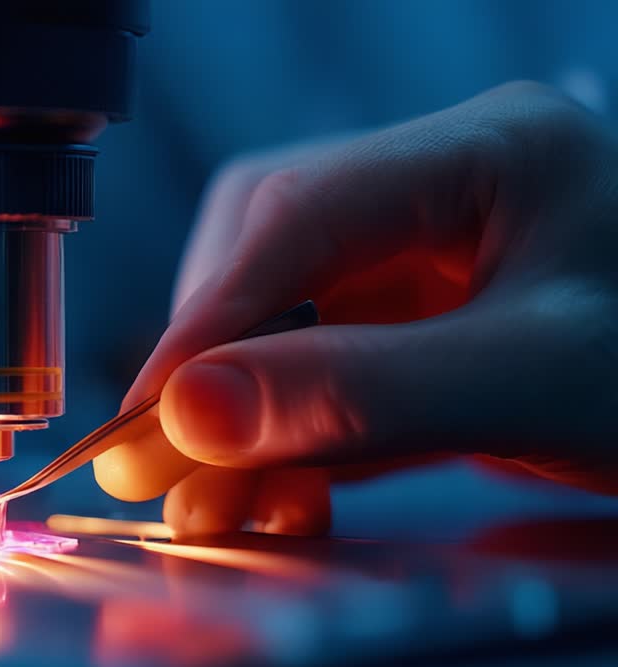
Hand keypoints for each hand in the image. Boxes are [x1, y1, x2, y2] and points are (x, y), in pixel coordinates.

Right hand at [94, 81, 617, 536]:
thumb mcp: (538, 385)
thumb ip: (364, 397)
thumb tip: (192, 417)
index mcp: (491, 151)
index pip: (298, 217)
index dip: (209, 321)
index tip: (146, 420)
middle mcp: (448, 184)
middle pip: (272, 251)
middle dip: (214, 366)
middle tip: (160, 470)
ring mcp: (438, 250)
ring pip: (286, 310)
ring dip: (241, 407)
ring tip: (216, 497)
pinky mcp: (433, 316)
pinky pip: (327, 358)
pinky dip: (289, 427)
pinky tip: (277, 483)